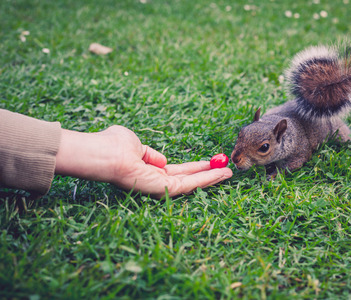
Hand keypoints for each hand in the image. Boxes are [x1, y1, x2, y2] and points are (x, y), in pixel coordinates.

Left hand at [55, 125, 232, 197]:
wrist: (103, 153)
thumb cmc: (113, 145)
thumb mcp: (136, 143)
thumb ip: (149, 152)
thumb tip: (162, 160)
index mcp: (150, 170)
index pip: (177, 171)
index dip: (194, 167)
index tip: (208, 162)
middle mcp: (156, 181)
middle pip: (188, 178)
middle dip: (207, 174)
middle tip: (225, 170)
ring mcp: (160, 187)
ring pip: (192, 183)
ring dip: (212, 178)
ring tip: (229, 172)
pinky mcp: (163, 189)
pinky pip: (190, 184)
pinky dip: (207, 179)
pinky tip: (220, 173)